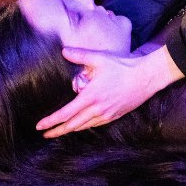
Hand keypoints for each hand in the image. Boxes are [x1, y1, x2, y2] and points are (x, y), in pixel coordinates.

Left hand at [36, 46, 182, 136]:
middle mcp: (97, 109)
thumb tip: (63, 51)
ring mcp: (107, 114)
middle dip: (57, 131)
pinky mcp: (115, 115)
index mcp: (91, 96)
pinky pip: (96, 124)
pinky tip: (82, 125)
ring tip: (60, 131)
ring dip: (70, 130)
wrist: (146, 77)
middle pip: (72, 125)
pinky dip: (85, 126)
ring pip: (84, 127)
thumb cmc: (123, 66)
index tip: (39, 126)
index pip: (65, 113)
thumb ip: (80, 55)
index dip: (51, 121)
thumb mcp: (99, 58)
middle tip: (45, 135)